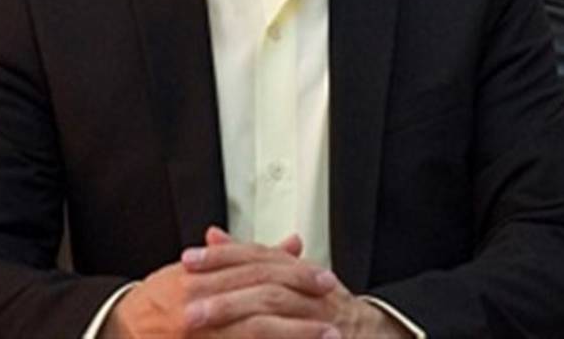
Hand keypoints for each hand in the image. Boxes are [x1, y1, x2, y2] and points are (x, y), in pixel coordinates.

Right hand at [102, 228, 339, 337]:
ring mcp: (200, 335)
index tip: (322, 277)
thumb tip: (292, 244)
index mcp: (197, 278)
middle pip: (261, 299)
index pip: (255, 270)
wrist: (120, 330)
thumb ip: (245, 257)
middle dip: (301, 300)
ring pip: (257, 333)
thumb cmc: (159, 299)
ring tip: (328, 333)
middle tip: (331, 300)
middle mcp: (198, 306)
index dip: (293, 272)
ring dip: (297, 334)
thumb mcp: (196, 270)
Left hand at [189, 228, 412, 338]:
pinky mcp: (326, 335)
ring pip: (276, 309)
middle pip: (265, 283)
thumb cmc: (326, 310)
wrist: (377, 336)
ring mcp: (323, 317)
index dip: (222, 256)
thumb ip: (249, 258)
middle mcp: (313, 289)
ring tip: (200, 323)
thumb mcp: (285, 277)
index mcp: (298, 271)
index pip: (257, 256)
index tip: (187, 260)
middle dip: (223, 292)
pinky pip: (294, 333)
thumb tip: (212, 235)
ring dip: (236, 316)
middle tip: (186, 303)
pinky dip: (269, 335)